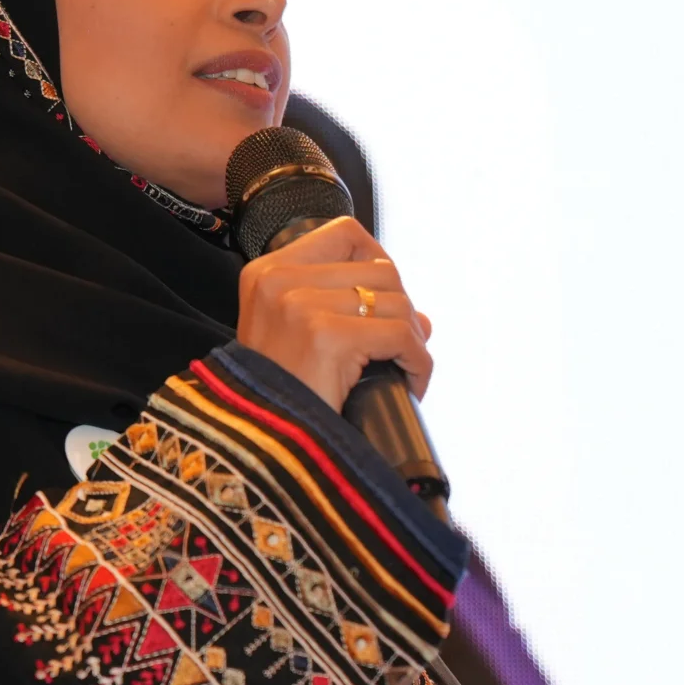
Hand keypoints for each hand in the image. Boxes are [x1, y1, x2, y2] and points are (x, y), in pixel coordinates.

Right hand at [236, 215, 433, 410]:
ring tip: (404, 370)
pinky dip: (418, 362)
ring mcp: (300, 305)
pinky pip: (402, 334)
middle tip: (400, 350)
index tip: (382, 305)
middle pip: (379, 269)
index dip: (378, 265)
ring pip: (397, 302)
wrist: (262, 450)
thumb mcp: (296, 341)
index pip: (345, 234)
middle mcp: (278, 280)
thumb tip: (421, 316)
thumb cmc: (281, 400)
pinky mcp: (327, 336)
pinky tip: (411, 384)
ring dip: (413, 340)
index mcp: (265, 273)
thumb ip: (347, 312)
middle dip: (401, 310)